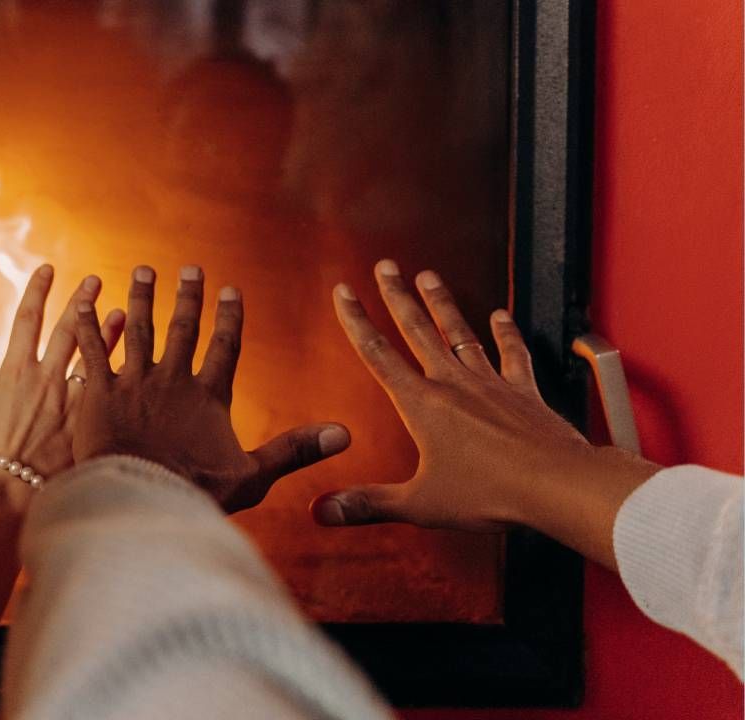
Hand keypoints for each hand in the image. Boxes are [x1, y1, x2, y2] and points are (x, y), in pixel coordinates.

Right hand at [0, 265, 124, 492]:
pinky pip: (109, 396)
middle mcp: (47, 381)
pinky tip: (136, 367)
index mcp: (14, 372)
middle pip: (69, 330)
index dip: (38, 289)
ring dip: (110, 334)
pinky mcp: (89, 429)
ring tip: (123, 312)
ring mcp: (72, 405)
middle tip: (96, 280)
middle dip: (82, 301)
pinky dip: (121, 377)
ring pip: (97, 359)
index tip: (49, 269)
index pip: (27, 317)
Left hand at [73, 265, 350, 512]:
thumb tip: (345, 435)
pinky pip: (93, 350)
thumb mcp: (254, 476)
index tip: (231, 290)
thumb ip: (295, 450)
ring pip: (139, 329)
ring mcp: (134, 383)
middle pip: (182, 329)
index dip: (229, 318)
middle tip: (189, 269)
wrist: (140, 501)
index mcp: (209, 396)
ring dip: (142, 298)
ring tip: (143, 272)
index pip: (225, 347)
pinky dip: (88, 323)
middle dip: (188, 296)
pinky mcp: (99, 392)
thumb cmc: (196, 494)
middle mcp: (173, 380)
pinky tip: (82, 300)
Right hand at [313, 260, 658, 553]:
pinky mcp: (522, 391)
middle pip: (417, 330)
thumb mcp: (419, 504)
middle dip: (396, 296)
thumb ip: (368, 504)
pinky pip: (511, 353)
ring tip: (428, 276)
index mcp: (421, 405)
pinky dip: (506, 333)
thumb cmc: (489, 494)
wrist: (555, 485)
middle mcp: (452, 384)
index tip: (343, 291)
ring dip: (442, 303)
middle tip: (385, 266)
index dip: (356, 320)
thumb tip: (321, 510)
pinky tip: (500, 315)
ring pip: (459, 332)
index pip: (377, 353)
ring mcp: (490, 383)